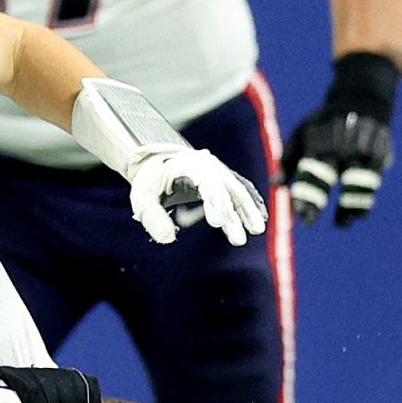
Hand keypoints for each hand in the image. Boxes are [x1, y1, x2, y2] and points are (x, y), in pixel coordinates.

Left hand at [128, 147, 265, 245]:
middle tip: (238, 239)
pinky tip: (258, 219)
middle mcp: (208, 165)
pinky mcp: (225, 178)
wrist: (158, 163)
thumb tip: (168, 239)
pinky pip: (241, 190)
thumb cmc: (150, 182)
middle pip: (225, 190)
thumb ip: (152, 218)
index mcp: (188, 164)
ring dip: (248, 210)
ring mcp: (219, 170)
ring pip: (237, 190)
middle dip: (233, 215)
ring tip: (256, 230)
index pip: (206, 183)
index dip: (214, 201)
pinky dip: (250, 203)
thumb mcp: (143, 199)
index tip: (220, 221)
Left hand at [283, 52, 398, 227]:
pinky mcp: (382, 153)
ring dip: (353, 206)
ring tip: (344, 222)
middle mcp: (343, 147)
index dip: (307, 196)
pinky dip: (367, 197)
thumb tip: (275, 185)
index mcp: (321, 143)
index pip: (312, 174)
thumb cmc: (324, 122)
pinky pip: (374, 181)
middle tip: (319, 223)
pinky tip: (359, 212)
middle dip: (326, 203)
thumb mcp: (302, 132)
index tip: (301, 216)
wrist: (360, 98)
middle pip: (334, 181)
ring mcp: (364, 150)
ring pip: (360, 185)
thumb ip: (289, 159)